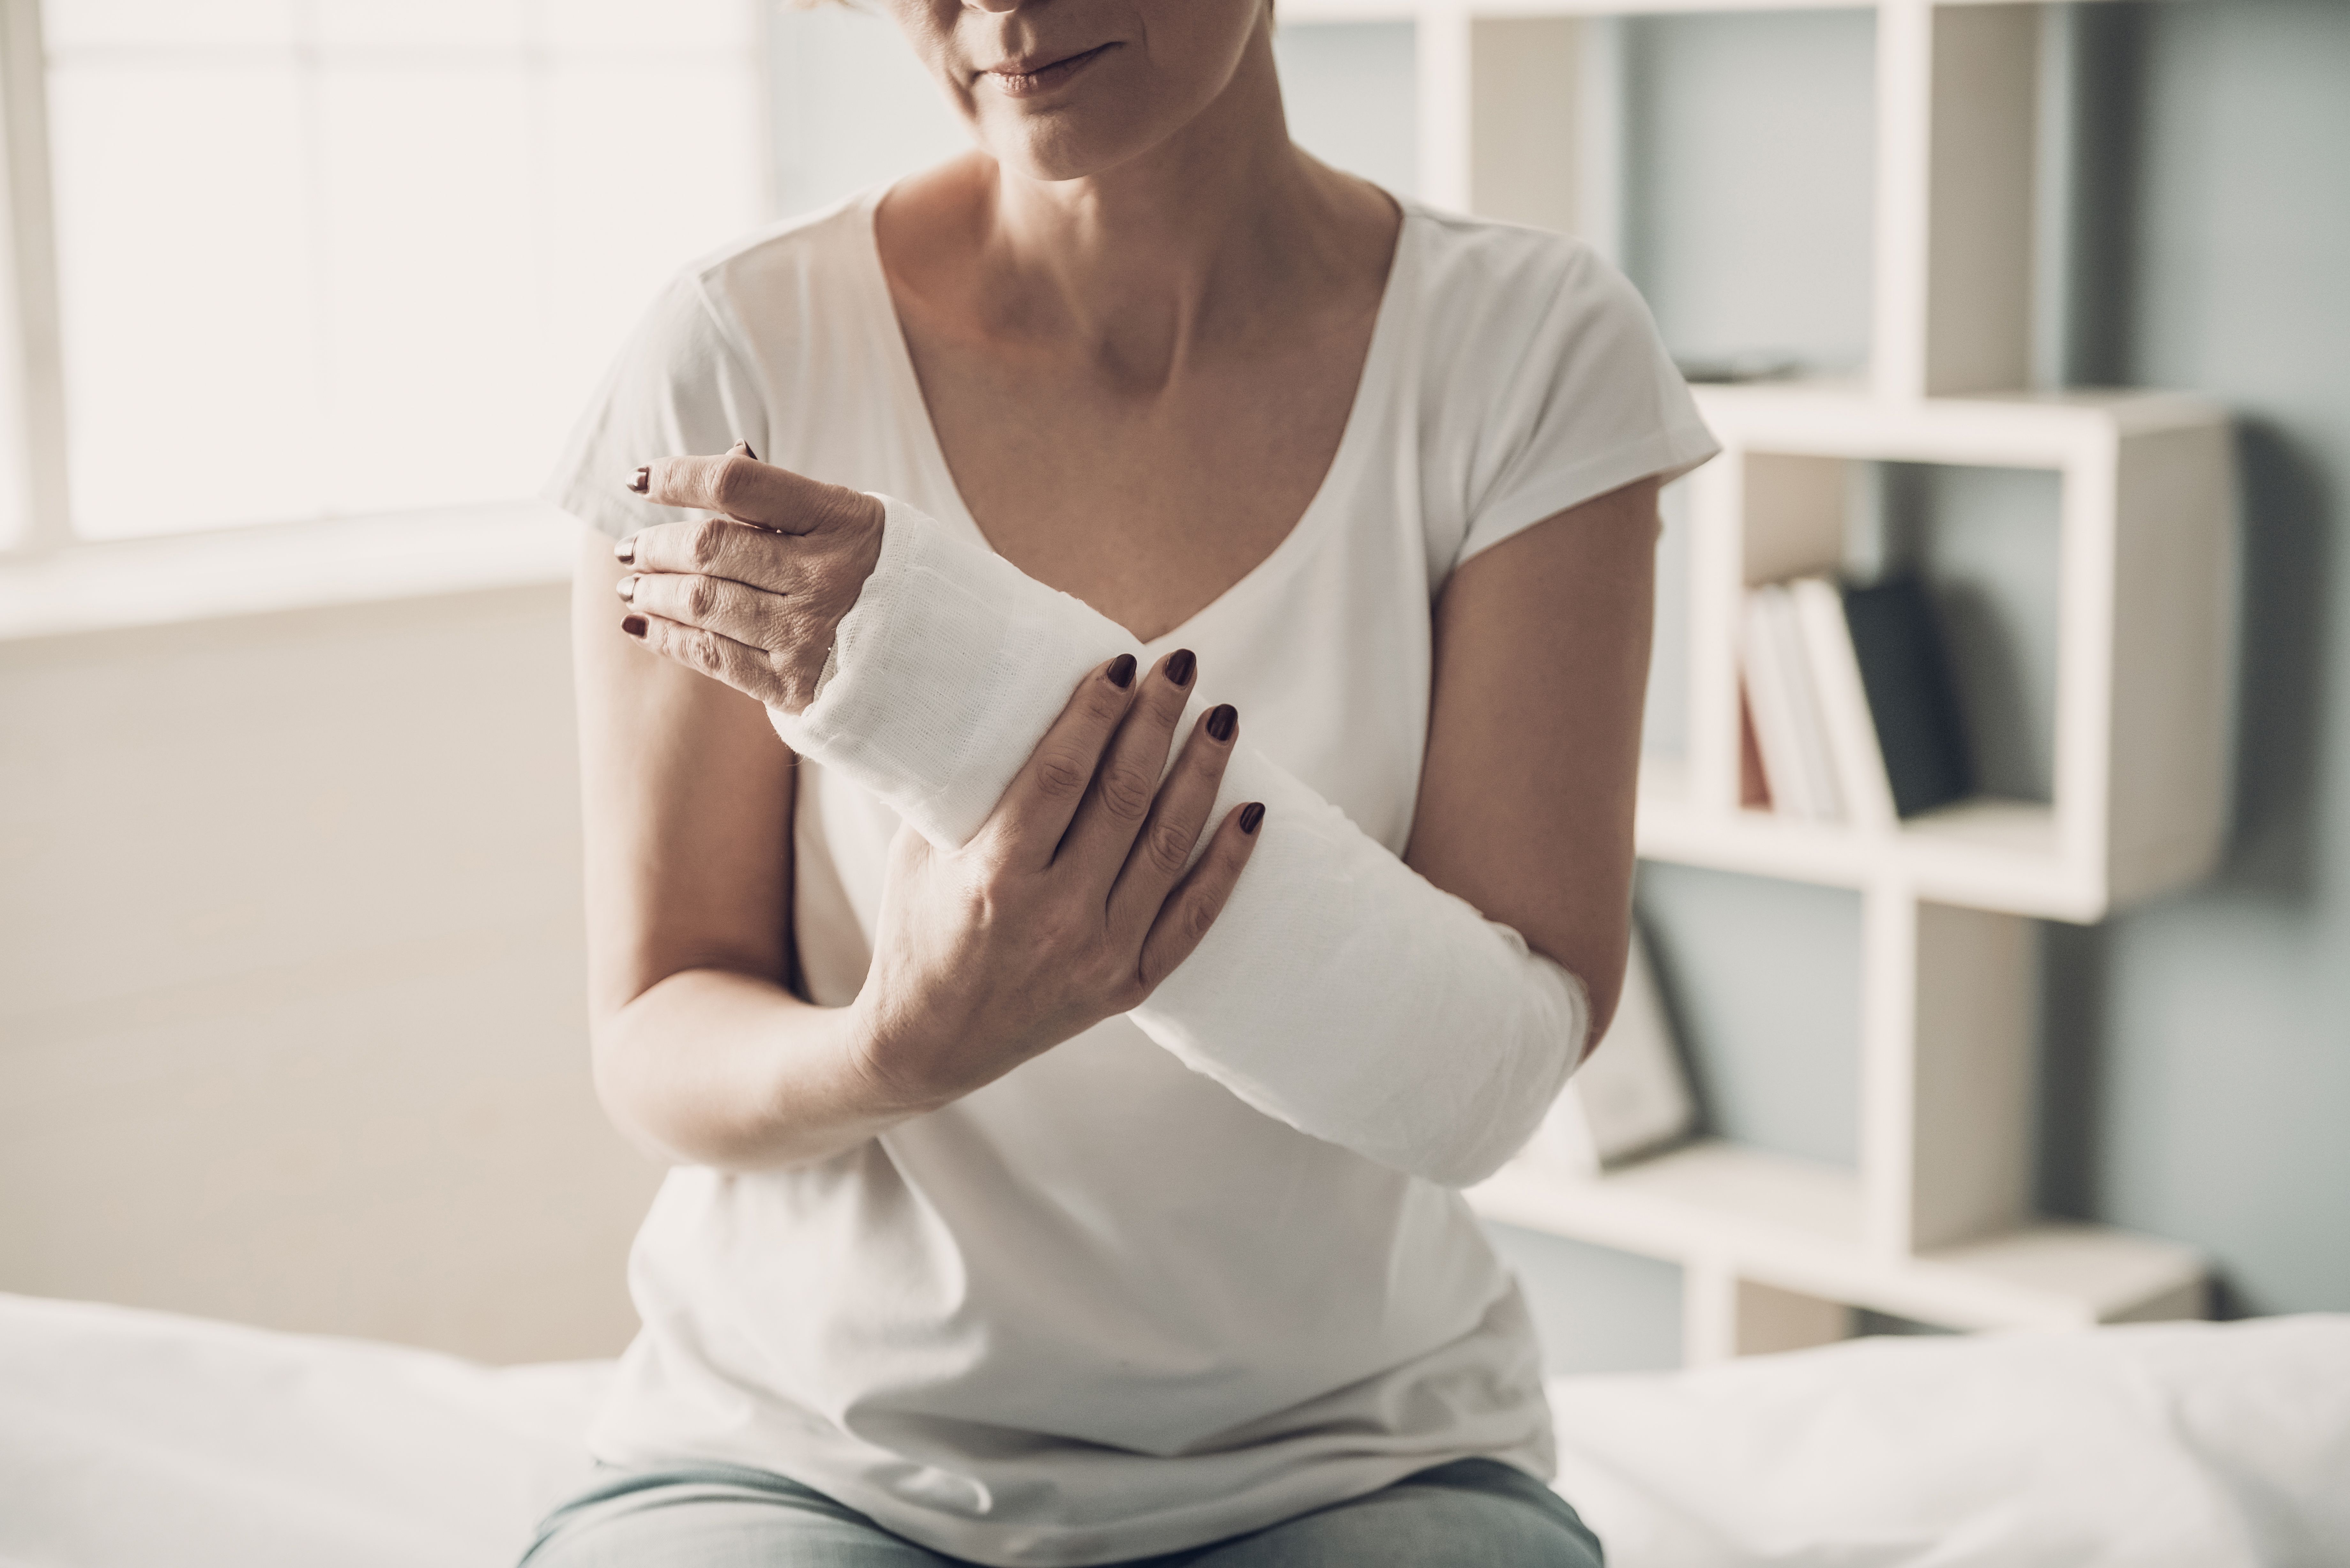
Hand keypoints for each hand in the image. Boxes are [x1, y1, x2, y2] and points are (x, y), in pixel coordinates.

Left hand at [613, 443, 884, 712]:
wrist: (938, 656)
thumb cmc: (880, 573)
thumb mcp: (851, 522)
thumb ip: (787, 500)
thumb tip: (723, 457)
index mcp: (842, 521)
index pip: (737, 485)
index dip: (678, 476)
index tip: (639, 479)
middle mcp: (824, 577)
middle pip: (708, 549)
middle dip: (655, 546)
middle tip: (631, 547)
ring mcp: (808, 635)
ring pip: (702, 604)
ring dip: (652, 592)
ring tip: (632, 586)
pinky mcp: (795, 686)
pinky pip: (712, 657)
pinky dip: (667, 639)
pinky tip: (641, 627)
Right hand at [849, 650, 1264, 1110]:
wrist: (928, 1045)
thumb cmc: (917, 930)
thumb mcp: (917, 854)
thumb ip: (962, 789)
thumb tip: (998, 697)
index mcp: (995, 878)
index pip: (1061, 775)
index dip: (1097, 712)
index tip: (1125, 661)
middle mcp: (1056, 916)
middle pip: (1124, 798)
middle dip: (1157, 721)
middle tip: (1183, 664)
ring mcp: (1099, 955)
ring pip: (1169, 847)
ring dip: (1202, 774)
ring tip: (1223, 718)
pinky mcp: (1128, 985)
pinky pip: (1194, 917)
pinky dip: (1228, 864)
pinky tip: (1251, 812)